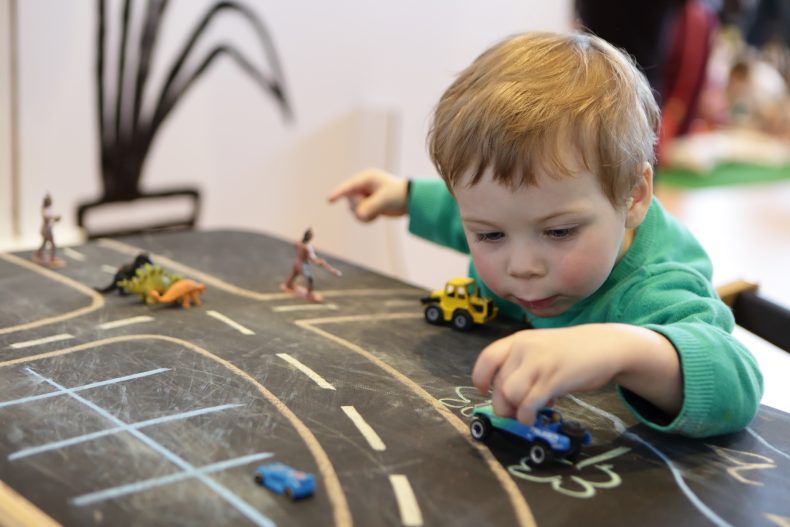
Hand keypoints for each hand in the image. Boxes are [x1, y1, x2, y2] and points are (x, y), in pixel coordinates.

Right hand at [327, 168, 407, 221]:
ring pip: (353, 209)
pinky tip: (377, 216)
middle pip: (350, 200)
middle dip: (360, 207)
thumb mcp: (385, 199)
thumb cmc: (399, 195)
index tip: (329, 200)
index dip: (339, 193)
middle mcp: (363, 186)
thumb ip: (370, 207)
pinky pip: (359, 215)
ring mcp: (364, 196)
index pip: (349, 186)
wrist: (410, 201)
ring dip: (364, 214)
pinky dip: (366, 219)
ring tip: (378, 212)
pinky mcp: (367, 206)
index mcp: (367, 178)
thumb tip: (359, 215)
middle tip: (375, 208)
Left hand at [471, 324, 681, 424]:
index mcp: (519, 340)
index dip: (480, 378)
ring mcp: (539, 362)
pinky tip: (534, 416)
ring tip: (526, 412)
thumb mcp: (541, 350)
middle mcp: (525, 348)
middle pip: (498, 384)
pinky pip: (529, 404)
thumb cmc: (570, 352)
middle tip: (514, 411)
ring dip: (514, 410)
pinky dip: (527, 416)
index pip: (487, 358)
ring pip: (509, 394)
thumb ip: (522, 368)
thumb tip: (507, 399)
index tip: (483, 391)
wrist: (606, 346)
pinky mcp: (554, 379)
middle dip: (503, 404)